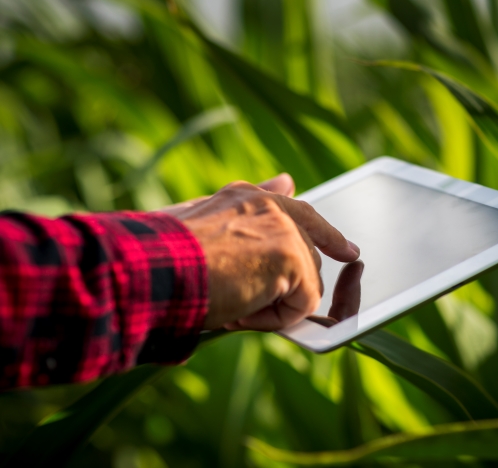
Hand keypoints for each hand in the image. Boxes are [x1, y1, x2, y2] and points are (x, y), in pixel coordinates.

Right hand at [161, 175, 359, 330]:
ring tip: (227, 300)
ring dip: (271, 304)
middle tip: (232, 299)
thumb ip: (250, 207)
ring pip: (304, 284)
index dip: (327, 235)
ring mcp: (284, 230)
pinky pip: (303, 303)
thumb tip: (287, 180)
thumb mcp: (203, 228)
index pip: (300, 213)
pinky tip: (239, 309)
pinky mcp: (290, 258)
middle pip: (306, 258)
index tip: (349, 253)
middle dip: (283, 287)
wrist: (146, 270)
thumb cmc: (162, 257)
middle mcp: (271, 206)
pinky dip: (274, 319)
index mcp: (249, 197)